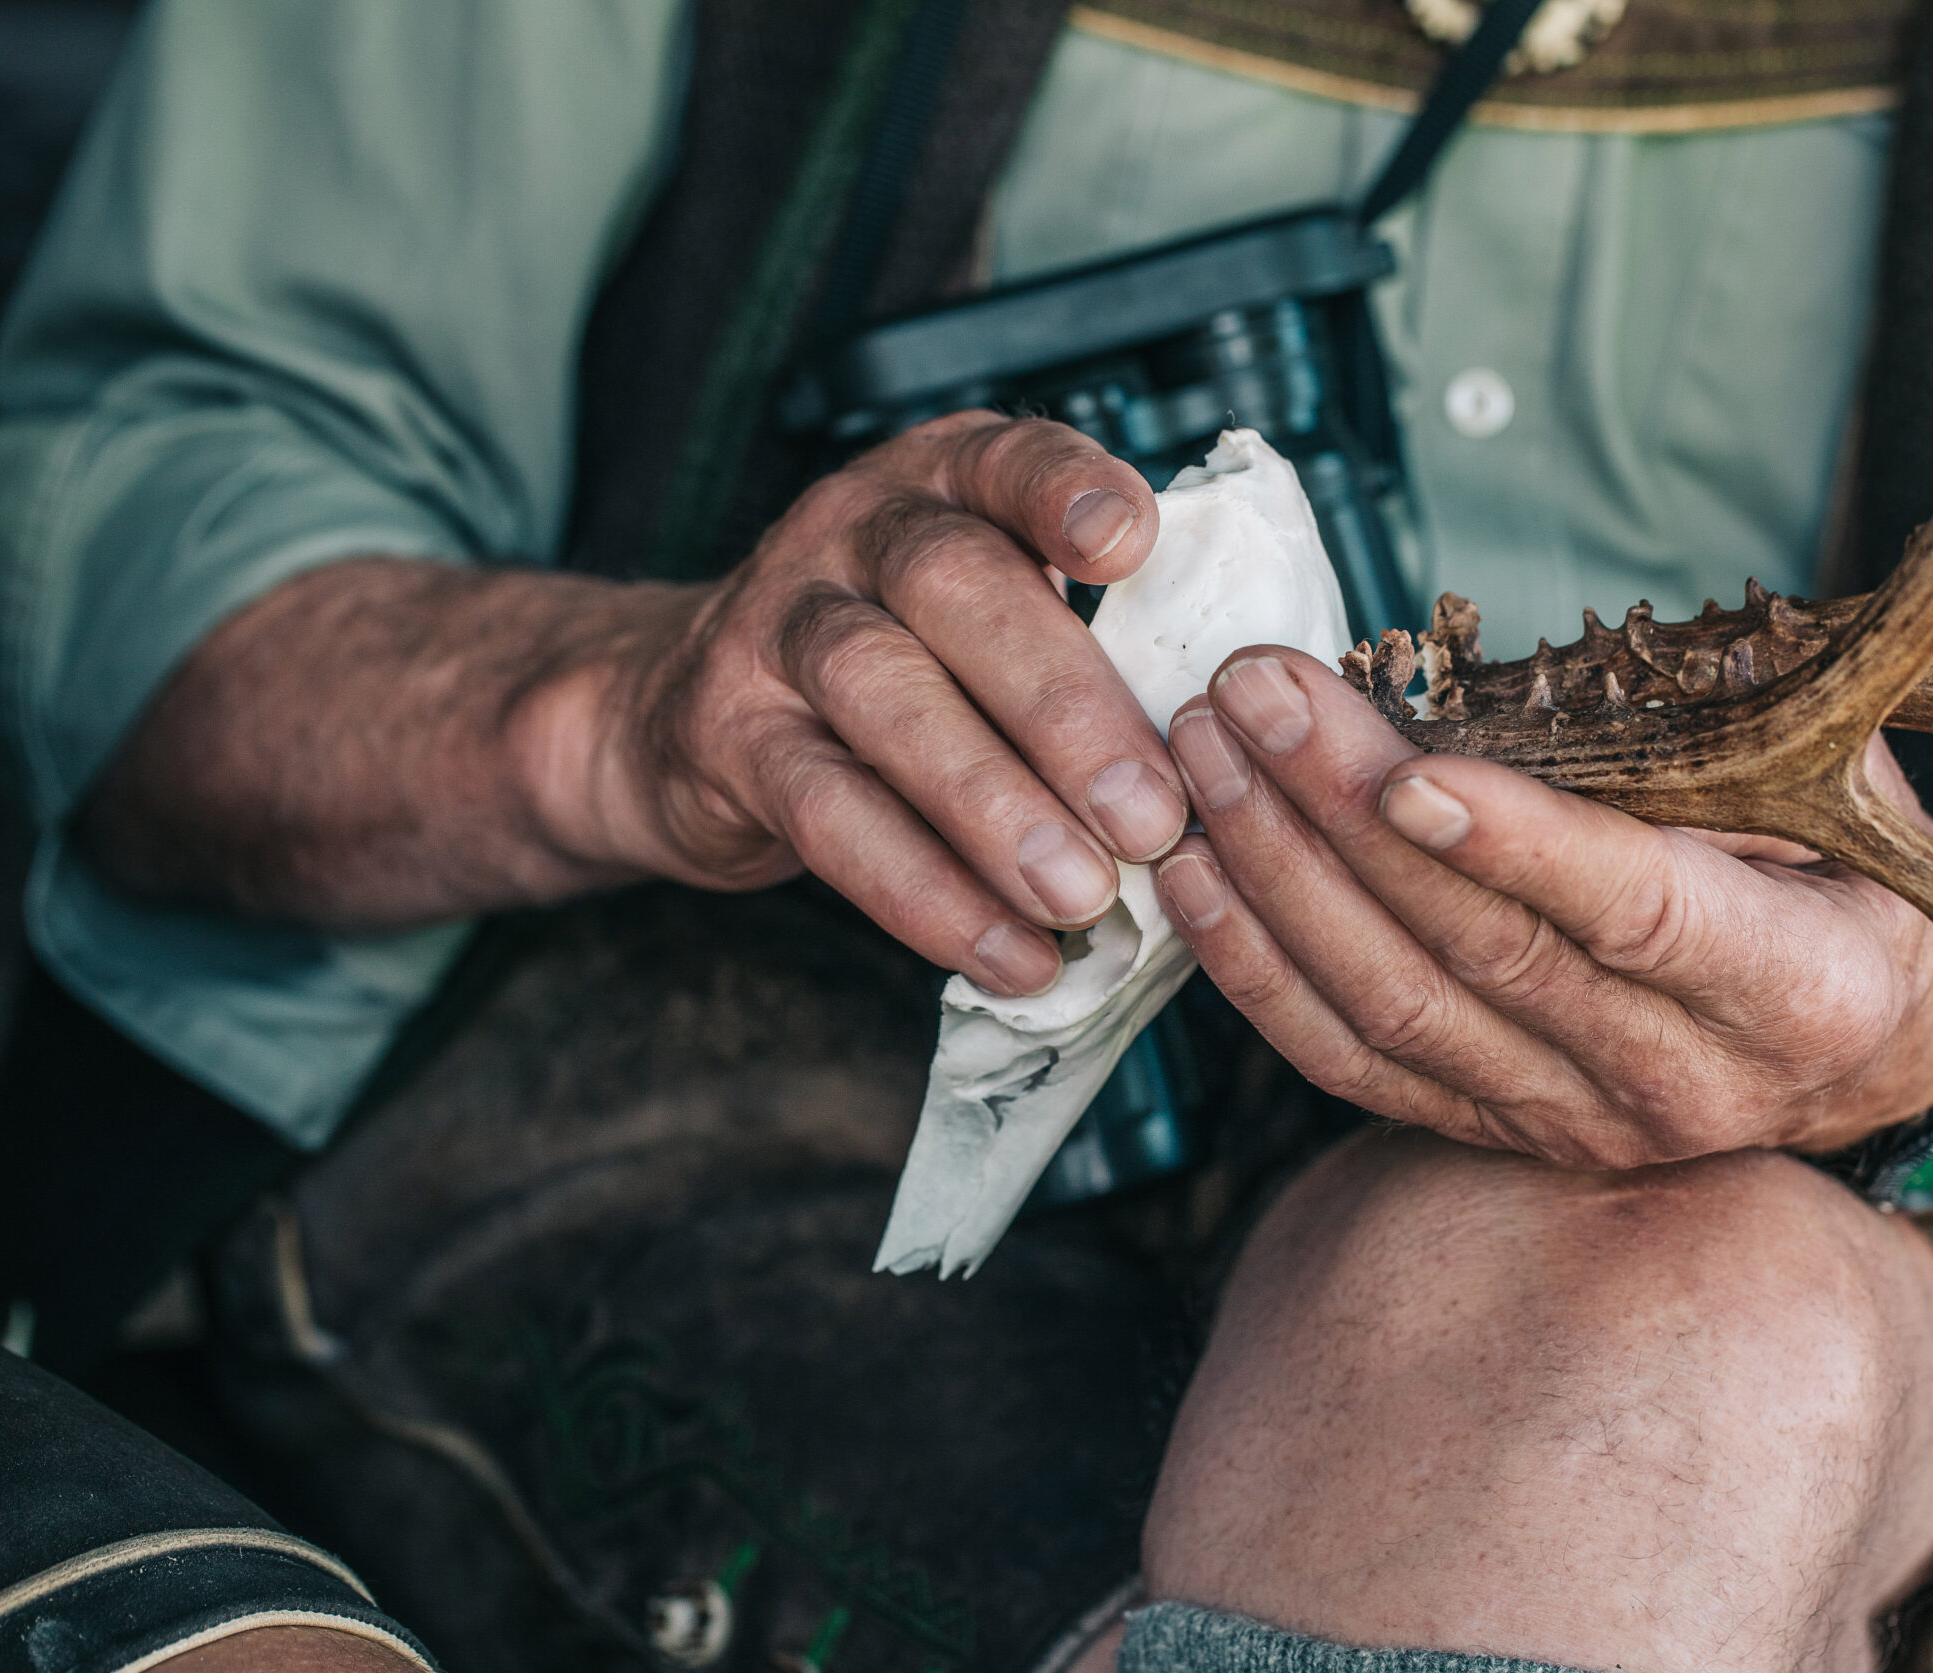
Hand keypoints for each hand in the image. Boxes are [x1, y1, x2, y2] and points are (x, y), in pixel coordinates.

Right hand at [543, 413, 1189, 995]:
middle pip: (954, 586)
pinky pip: (828, 813)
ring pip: (883, 693)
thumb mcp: (995, 612)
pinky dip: (925, 893)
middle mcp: (857, 529)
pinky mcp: (729, 735)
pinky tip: (1011, 954)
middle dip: (1062, 705)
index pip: (1011, 459)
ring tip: (1082, 897)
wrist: (688, 714)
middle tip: (1151, 817)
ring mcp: (780, 624)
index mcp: (950, 482)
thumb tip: (1244, 749)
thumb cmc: (913, 664)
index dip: (1066, 492)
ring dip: (993, 803)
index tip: (1133, 545)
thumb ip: (1102, 641)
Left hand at [1151, 646, 1932, 1168]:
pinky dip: (1258, 970)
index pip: (1638, 912)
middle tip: (1255, 694)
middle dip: (1345, 812)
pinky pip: (1350, 1064)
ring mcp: (1578, 1122)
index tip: (1406, 762)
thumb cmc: (1851, 879)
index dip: (1516, 843)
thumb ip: (1737, 730)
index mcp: (1799, 987)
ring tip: (1206, 755)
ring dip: (1280, 876)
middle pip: (1483, 952)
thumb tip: (1606, 648)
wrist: (1871, 1051)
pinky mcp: (1495, 1132)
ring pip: (1395, 1009)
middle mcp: (1682, 1078)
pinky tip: (1192, 874)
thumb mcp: (1844, 788)